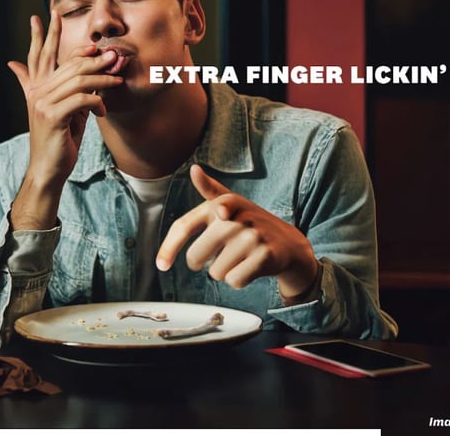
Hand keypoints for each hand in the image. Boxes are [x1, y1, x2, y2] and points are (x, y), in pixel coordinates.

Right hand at [6, 11, 123, 228]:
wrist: (49, 168)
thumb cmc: (59, 139)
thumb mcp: (64, 111)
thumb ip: (67, 90)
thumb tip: (85, 76)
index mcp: (37, 88)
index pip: (39, 54)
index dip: (45, 34)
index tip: (52, 15)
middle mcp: (37, 92)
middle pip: (67, 64)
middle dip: (93, 58)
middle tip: (113, 55)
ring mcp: (42, 103)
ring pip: (78, 79)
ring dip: (102, 79)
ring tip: (117, 82)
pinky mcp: (53, 116)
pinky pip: (82, 98)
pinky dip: (97, 102)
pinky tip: (103, 111)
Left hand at [156, 165, 319, 296]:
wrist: (288, 243)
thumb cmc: (251, 223)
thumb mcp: (231, 203)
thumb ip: (210, 189)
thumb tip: (194, 169)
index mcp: (222, 202)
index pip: (184, 226)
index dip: (169, 247)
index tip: (161, 266)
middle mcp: (235, 217)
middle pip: (196, 257)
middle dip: (202, 263)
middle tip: (216, 256)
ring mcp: (252, 236)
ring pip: (216, 272)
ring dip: (224, 271)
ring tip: (241, 257)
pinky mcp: (264, 256)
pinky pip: (234, 281)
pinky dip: (239, 280)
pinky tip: (250, 267)